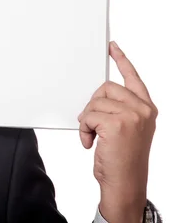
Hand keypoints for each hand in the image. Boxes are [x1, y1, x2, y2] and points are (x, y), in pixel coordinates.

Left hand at [78, 41, 157, 222]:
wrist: (125, 183)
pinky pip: (88, 115)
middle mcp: (143, 109)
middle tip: (94, 126)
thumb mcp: (127, 130)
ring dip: (87, 120)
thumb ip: (119, 109)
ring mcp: (132, 115)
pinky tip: (90, 143)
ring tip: (94, 137)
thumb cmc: (122, 159)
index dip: (121, 60)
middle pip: (105, 88)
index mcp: (146, 108)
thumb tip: (97, 98)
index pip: (133, 78)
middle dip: (93, 105)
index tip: (112, 47)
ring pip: (94, 102)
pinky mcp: (117, 123)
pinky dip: (83, 130)